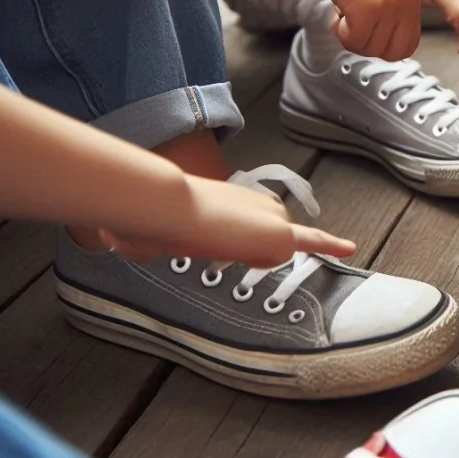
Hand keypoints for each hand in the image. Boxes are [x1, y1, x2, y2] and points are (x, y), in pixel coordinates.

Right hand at [99, 174, 355, 267]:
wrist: (168, 206)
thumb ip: (139, 234)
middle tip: (215, 246)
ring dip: (255, 258)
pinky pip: (311, 242)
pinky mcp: (282, 234)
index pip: (251, 223)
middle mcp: (260, 201)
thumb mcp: (150, 229)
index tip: (231, 238)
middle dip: (247, 254)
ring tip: (227, 248)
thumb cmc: (156, 217)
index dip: (244, 238)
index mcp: (235, 199)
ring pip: (274, 252)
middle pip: (265, 244)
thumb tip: (108, 236)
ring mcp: (274, 216)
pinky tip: (350, 248)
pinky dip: (330, 245)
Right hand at [290, 0, 421, 61]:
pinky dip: (339, 31)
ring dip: (350, 36)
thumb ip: (386, 11)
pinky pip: (354, 42)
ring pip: (372, 50)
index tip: (362, 24)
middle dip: (367, 45)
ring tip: (342, 5)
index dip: (381, 44)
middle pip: (393, 54)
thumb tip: (385, 50)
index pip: (408, 45)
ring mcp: (391, 4)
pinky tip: (335, 6)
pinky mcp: (370, 8)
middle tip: (349, 20)